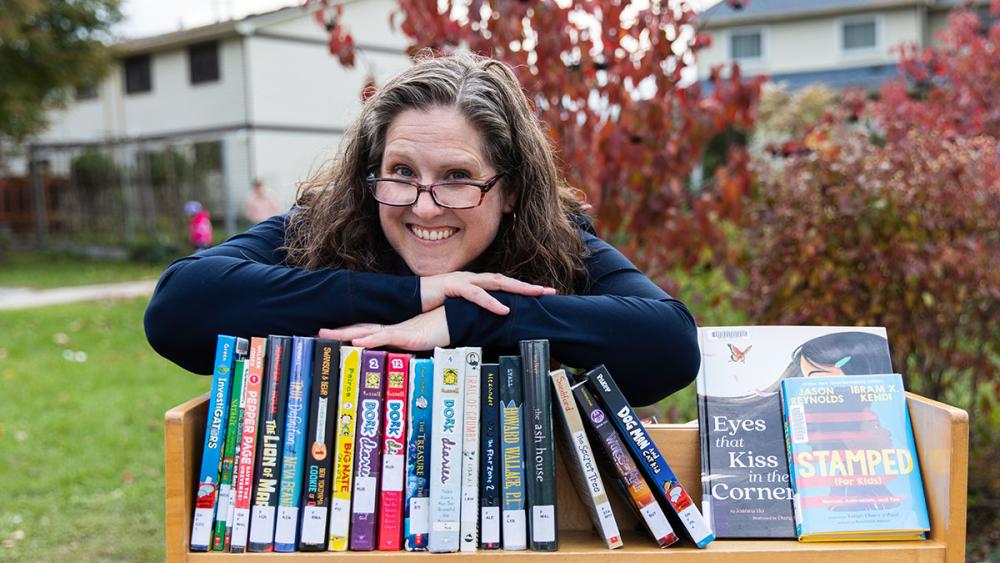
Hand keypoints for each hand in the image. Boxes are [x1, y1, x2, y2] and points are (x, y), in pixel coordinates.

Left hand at [318, 307, 449, 350]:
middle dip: (337, 332)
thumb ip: (403, 351)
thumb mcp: (416, 345)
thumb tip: (393, 364)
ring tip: (328, 334)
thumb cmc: (438, 333)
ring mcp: (397, 331)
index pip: (362, 332)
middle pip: (358, 330)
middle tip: (317, 333)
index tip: (327, 335)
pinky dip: (371, 339)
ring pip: (366, 332)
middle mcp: (390, 330)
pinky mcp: (407, 336)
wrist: (456, 322)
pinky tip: (358, 341)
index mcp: (390, 332)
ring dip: (346, 333)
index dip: (344, 333)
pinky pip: (386, 337)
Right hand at [420, 271, 555, 314]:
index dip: (521, 289)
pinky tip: (504, 309)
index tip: (541, 295)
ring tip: (535, 295)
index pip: (502, 284)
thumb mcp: (457, 309)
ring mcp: (463, 280)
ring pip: (496, 283)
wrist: (407, 297)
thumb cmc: (431, 304)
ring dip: (517, 289)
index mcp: (474, 283)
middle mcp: (472, 278)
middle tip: (550, 292)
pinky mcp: (453, 286)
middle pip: (505, 280)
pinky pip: (476, 294)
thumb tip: (486, 323)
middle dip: (528, 286)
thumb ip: (472, 312)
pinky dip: (491, 302)